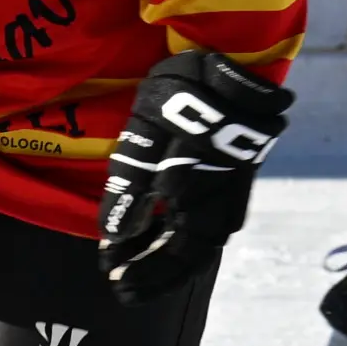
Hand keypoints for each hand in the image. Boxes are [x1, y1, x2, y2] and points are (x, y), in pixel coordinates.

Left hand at [99, 51, 294, 304]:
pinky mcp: (231, 176)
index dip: (145, 274)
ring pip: (198, 241)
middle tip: (120, 286)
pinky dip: (178, 231)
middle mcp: (222, 208)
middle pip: (189, 257)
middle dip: (154, 274)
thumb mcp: (148, 137)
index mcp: (204, 206)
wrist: (234, 59)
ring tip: (132, 261)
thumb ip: (132, 190)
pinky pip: (205, 219)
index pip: (174, 259)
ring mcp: (230, 193)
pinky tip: (157, 228)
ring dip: (165, 256)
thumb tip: (115, 237)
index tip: (113, 280)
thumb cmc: (187, 96)